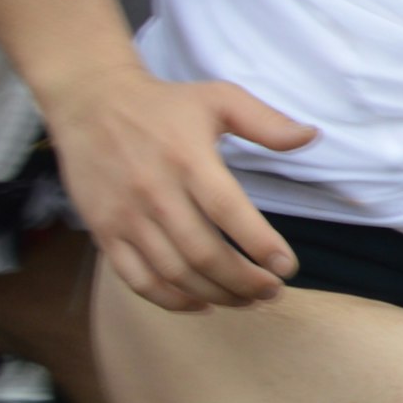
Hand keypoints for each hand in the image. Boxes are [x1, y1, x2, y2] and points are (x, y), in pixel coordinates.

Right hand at [43, 61, 316, 311]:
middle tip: (272, 291)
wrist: (90, 104)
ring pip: (173, 272)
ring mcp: (126, 216)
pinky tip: (200, 304)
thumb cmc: (164, 104)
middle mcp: (155, 192)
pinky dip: (170, 299)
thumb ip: (266, 122)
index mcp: (188, 160)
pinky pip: (136, 278)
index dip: (260, 244)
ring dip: (214, 294)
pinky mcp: (104, 232)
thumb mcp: (219, 99)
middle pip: (202, 253)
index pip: (228, 211)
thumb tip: (311, 136)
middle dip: (243, 281)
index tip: (287, 267)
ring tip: (246, 299)